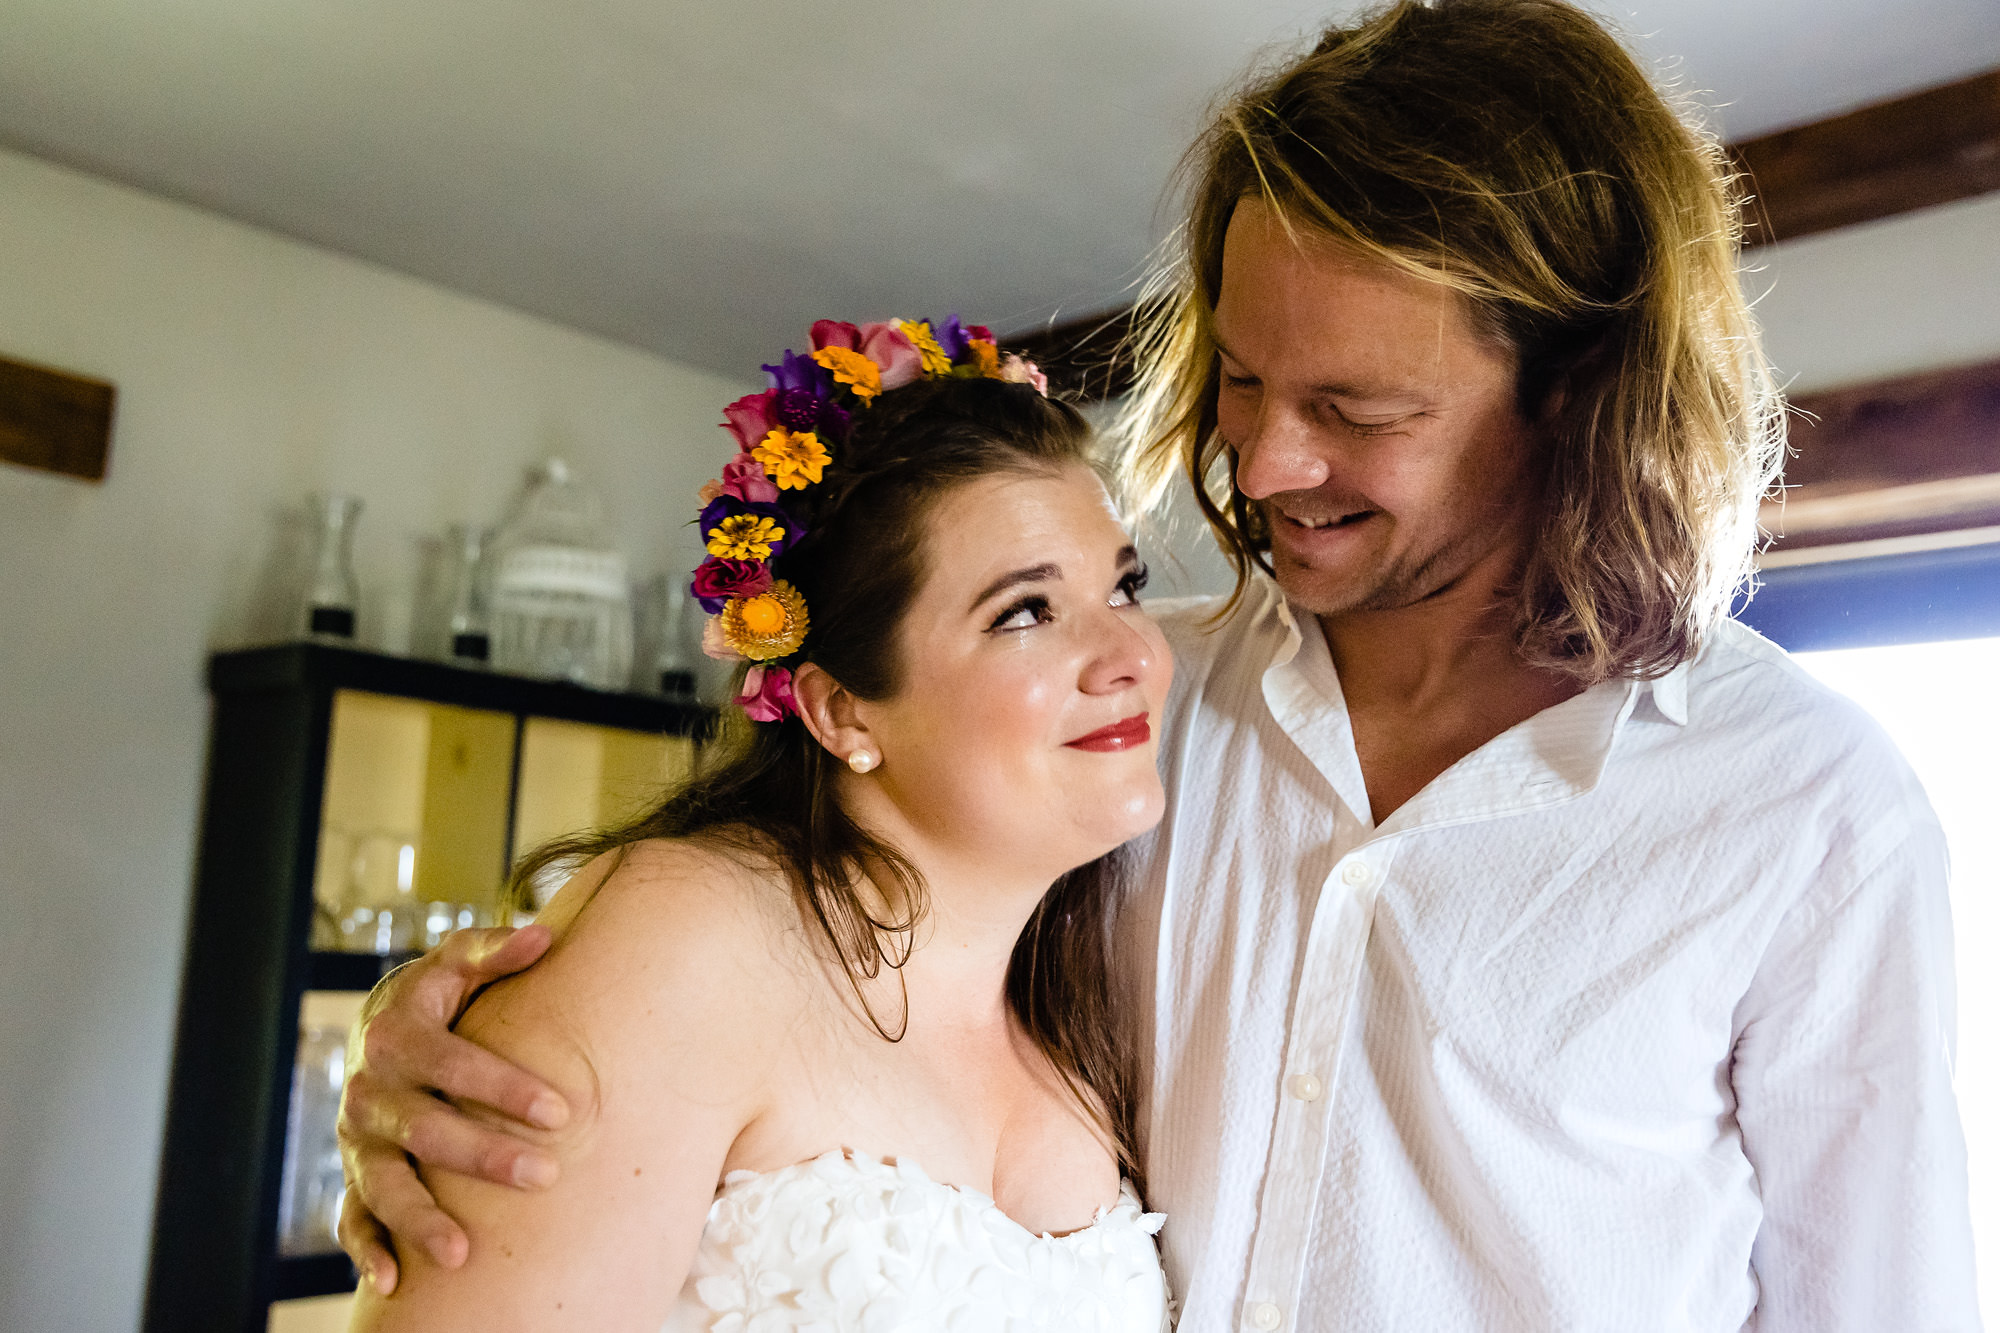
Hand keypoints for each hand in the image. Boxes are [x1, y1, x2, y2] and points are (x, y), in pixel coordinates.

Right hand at [336, 925, 568, 1294]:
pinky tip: (392, 1282)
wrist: (383, 1027)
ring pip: (384, 1184)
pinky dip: (366, 1250)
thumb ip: (494, 951)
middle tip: (544, 1175)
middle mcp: (369, 1090)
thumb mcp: (456, 963)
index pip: (452, 1064)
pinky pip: (352, 1216)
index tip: (561, 1111)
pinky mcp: (354, 1173)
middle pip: (425, 1130)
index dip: (503, 1088)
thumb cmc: (438, 996)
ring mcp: (358, 1138)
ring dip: (419, 1219)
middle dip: (483, 1155)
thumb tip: (544, 938)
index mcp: (396, 1035)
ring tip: (461, 1254)